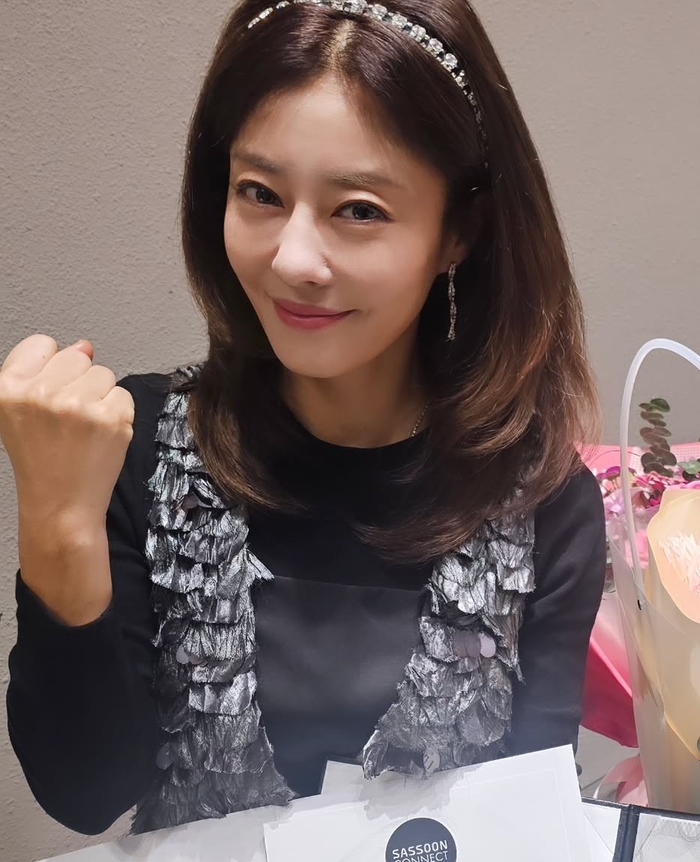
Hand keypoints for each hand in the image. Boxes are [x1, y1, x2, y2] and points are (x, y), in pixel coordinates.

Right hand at [0, 334, 134, 533]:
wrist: (62, 506)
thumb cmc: (42, 462)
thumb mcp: (21, 413)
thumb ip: (45, 373)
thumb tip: (84, 345)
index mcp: (9, 388)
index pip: (41, 343)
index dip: (51, 366)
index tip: (50, 392)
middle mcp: (41, 393)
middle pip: (77, 356)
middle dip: (78, 382)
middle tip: (68, 419)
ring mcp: (78, 405)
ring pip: (104, 374)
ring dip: (100, 397)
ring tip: (84, 428)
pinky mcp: (111, 417)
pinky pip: (124, 395)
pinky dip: (118, 414)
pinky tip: (100, 435)